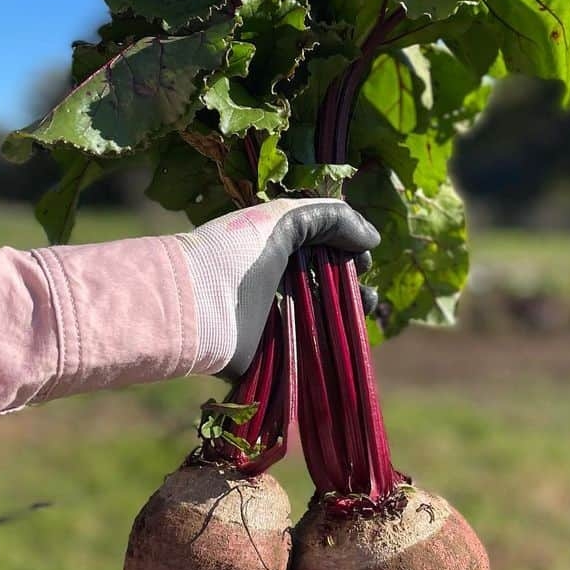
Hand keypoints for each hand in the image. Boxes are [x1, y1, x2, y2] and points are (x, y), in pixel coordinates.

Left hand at [175, 199, 379, 379]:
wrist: (196, 309)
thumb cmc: (235, 255)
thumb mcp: (283, 220)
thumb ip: (331, 217)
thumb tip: (372, 238)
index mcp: (274, 247)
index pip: (322, 246)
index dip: (348, 249)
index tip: (364, 258)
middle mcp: (275, 281)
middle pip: (327, 281)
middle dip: (355, 283)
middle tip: (367, 289)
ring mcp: (275, 318)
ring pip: (325, 316)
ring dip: (352, 313)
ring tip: (366, 309)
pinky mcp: (274, 352)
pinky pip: (313, 349)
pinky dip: (334, 344)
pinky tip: (348, 338)